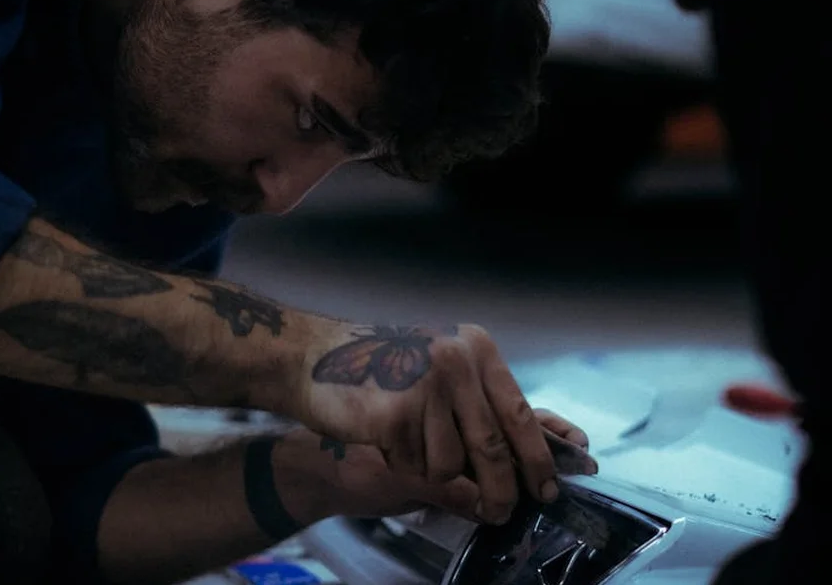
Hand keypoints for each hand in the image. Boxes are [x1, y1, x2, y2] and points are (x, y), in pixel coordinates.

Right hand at [294, 324, 566, 524]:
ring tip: (408, 444)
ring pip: (451, 465)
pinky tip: (384, 439)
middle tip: (501, 510)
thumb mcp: (439, 372)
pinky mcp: (396, 415)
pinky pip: (415, 466)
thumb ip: (482, 406)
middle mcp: (456, 362)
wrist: (308, 359)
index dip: (540, 457)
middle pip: (494, 447)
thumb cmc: (377, 371)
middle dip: (503, 490)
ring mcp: (426, 387)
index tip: (549, 488)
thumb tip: (542, 454)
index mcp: (475, 348)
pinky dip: (401, 464)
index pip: (521, 413)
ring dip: (431, 470)